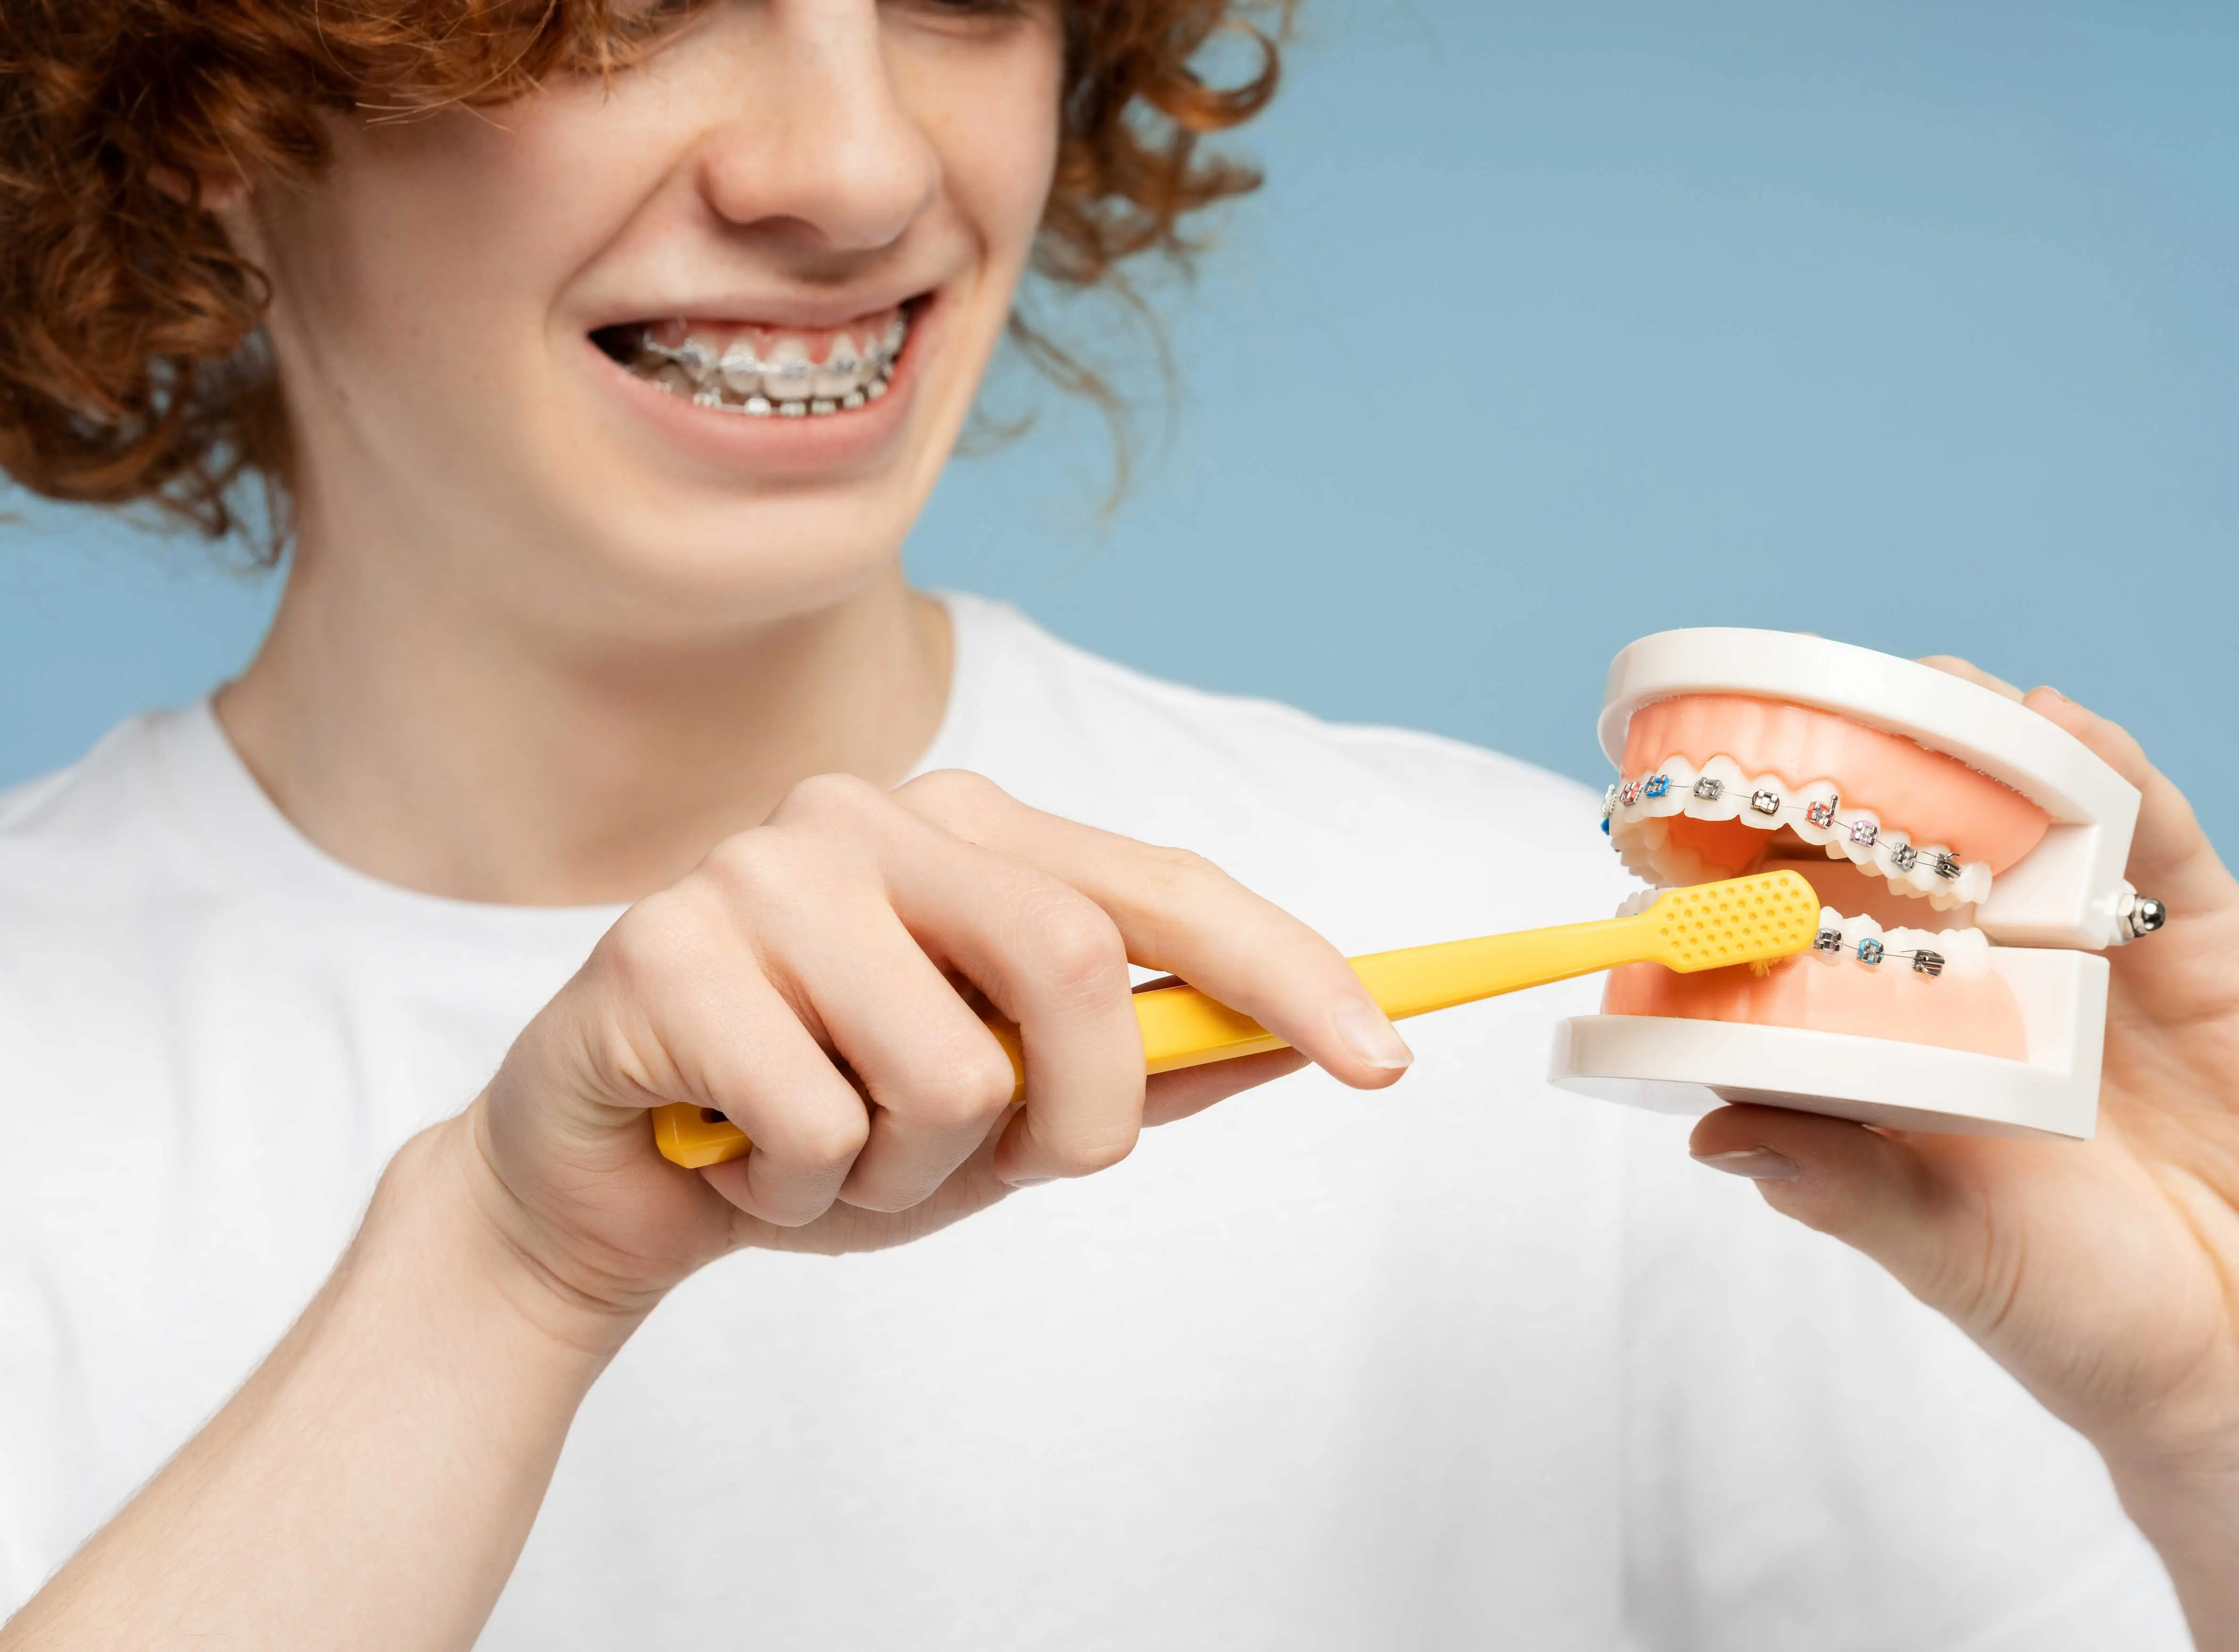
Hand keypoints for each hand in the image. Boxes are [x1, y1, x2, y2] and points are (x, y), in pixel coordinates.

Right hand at [457, 768, 1412, 1327]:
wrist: (601, 1184)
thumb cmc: (815, 1131)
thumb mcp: (999, 1118)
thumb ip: (1133, 1072)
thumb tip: (1288, 1049)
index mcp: (967, 835)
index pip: (1161, 888)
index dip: (1286, 969)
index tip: (1383, 1057)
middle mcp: (873, 817)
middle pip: (1076, 966)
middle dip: (1078, 1116)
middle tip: (1003, 1167)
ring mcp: (763, 868)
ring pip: (952, 1070)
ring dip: (908, 1173)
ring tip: (826, 1153)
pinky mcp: (664, 947)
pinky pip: (820, 1123)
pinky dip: (802, 1191)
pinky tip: (738, 1156)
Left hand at [1685, 665, 2238, 1645]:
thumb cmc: (2079, 1312)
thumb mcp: (1942, 1248)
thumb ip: (1839, 1185)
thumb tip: (1709, 1137)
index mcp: (1912, 1038)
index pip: (1817, 929)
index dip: (1757, 875)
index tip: (1690, 832)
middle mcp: (1994, 978)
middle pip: (1911, 850)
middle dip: (1858, 782)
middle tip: (1801, 723)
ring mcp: (2099, 951)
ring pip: (2028, 820)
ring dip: (1977, 747)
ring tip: (1925, 686)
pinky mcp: (2204, 943)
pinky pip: (2154, 839)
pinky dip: (2110, 773)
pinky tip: (2059, 728)